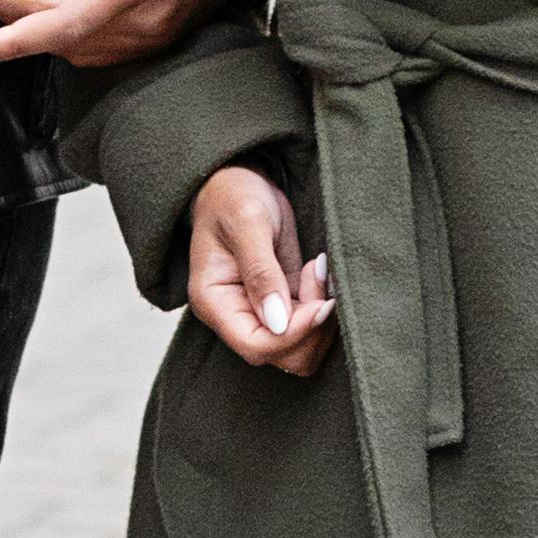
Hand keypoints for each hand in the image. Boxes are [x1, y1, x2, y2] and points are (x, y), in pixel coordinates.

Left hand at [0, 0, 252, 71]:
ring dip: (31, 24)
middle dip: (2, 9)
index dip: (12, 38)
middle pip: (57, 32)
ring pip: (76, 46)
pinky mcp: (161, 34)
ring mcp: (155, 32)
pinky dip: (62, 32)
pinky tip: (41, 12)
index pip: (59, 25)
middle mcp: (144, 19)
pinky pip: (99, 46)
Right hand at [187, 163, 335, 376]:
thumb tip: (278, 322)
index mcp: (214, 303)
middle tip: (317, 276)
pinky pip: (309, 327)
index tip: (321, 303)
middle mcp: (234, 316)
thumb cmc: (234, 195)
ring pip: (300, 348)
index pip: (255, 346)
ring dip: (321, 318)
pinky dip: (323, 306)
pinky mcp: (282, 305)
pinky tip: (318, 271)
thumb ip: (262, 272)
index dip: (294, 335)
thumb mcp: (249, 223)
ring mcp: (259, 313)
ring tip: (318, 271)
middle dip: (311, 326)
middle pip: (281, 357)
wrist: (236, 180)